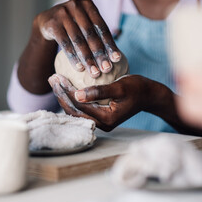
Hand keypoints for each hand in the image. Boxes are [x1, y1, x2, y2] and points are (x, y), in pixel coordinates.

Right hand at [35, 0, 121, 77]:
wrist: (47, 21)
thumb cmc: (72, 26)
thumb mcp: (84, 24)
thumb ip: (97, 34)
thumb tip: (116, 57)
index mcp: (88, 5)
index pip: (102, 27)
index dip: (110, 44)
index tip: (117, 59)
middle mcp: (76, 6)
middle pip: (90, 34)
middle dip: (100, 54)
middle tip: (107, 69)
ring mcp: (62, 14)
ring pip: (78, 40)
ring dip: (87, 58)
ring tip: (94, 72)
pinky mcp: (52, 24)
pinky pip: (65, 43)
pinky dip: (73, 57)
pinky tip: (79, 68)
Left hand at [48, 74, 167, 130]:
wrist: (149, 95)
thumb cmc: (137, 88)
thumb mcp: (119, 87)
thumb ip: (99, 92)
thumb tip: (77, 95)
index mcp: (106, 118)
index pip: (79, 105)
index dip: (66, 91)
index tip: (57, 77)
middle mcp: (102, 124)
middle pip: (74, 111)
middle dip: (61, 95)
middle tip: (52, 79)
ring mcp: (101, 122)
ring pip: (76, 112)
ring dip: (65, 98)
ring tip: (56, 83)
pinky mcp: (100, 117)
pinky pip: (82, 110)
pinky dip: (72, 100)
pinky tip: (66, 89)